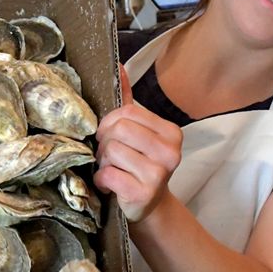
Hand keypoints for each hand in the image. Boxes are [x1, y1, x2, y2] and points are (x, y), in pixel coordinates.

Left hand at [93, 65, 181, 222]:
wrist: (148, 206)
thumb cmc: (138, 165)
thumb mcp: (137, 133)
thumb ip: (128, 101)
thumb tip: (118, 64)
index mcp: (170, 132)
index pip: (127, 113)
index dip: (110, 124)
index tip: (111, 137)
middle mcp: (170, 152)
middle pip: (119, 130)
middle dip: (105, 143)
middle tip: (110, 156)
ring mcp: (159, 174)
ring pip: (111, 151)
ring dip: (103, 162)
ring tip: (112, 170)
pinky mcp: (143, 193)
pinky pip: (108, 175)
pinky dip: (102, 180)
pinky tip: (110, 185)